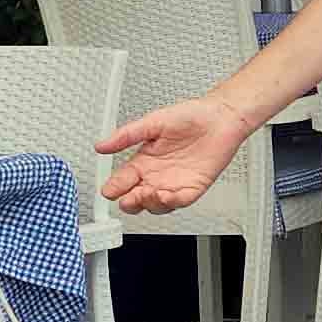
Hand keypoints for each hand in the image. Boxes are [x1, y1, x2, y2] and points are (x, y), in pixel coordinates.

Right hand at [97, 95, 261, 215]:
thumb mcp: (152, 122)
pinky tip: (167, 195)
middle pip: (136, 198)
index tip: (109, 191)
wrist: (221, 116)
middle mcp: (157, 175)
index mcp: (144, 161)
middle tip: (127, 198)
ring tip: (148, 194)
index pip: (123, 180)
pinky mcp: (194, 186)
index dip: (114, 188)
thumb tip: (101, 146)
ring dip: (150, 204)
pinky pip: (182, 201)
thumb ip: (127, 135)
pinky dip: (173, 202)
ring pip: (156, 204)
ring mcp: (175, 183)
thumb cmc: (191, 116)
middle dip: (130, 202)